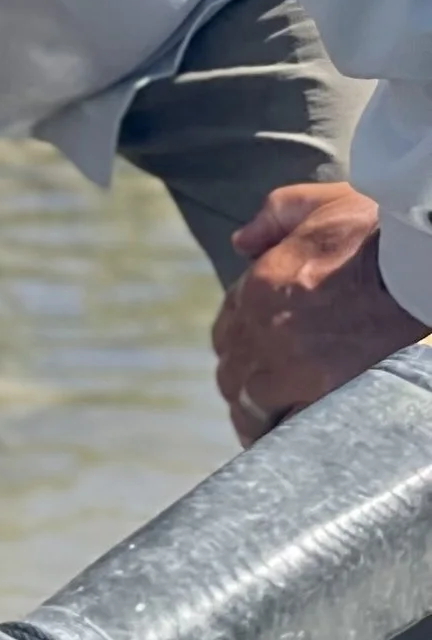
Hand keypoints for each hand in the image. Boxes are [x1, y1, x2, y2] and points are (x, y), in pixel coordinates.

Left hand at [212, 181, 428, 444]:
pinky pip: (287, 420)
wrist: (421, 261)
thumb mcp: (317, 203)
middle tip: (253, 396)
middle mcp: (265, 326)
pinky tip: (283, 436)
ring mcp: (292, 361)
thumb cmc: (379, 228)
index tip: (248, 354)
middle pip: (233, 368)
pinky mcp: (326, 388)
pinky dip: (281, 429)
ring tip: (262, 425)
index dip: (236, 341)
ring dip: (253, 412)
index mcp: (258, 285)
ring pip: (251, 399)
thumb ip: (271, 217)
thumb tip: (240, 241)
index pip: (227, 326)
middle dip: (240, 381)